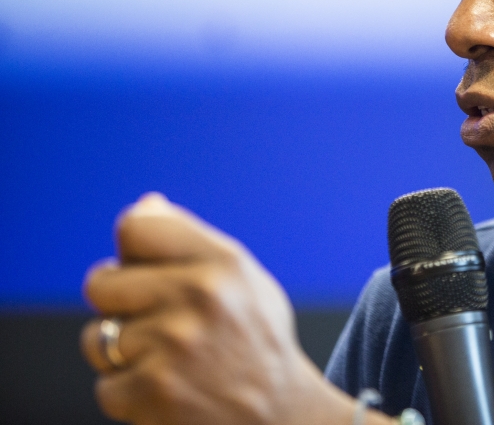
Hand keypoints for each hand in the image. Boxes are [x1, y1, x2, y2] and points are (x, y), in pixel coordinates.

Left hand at [80, 193, 386, 424]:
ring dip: (121, 354)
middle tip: (151, 322)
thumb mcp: (244, 280)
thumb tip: (145, 204)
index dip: (129, 251)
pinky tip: (167, 391)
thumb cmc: (255, 343)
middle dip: (116, 304)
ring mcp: (173, 344)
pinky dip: (129, 394)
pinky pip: (106, 385)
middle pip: (102, 282)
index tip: (140, 269)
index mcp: (223, 261)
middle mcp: (199, 296)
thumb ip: (192, 242)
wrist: (280, 417)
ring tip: (164, 361)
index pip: (136, 227)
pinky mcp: (153, 391)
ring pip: (98, 337)